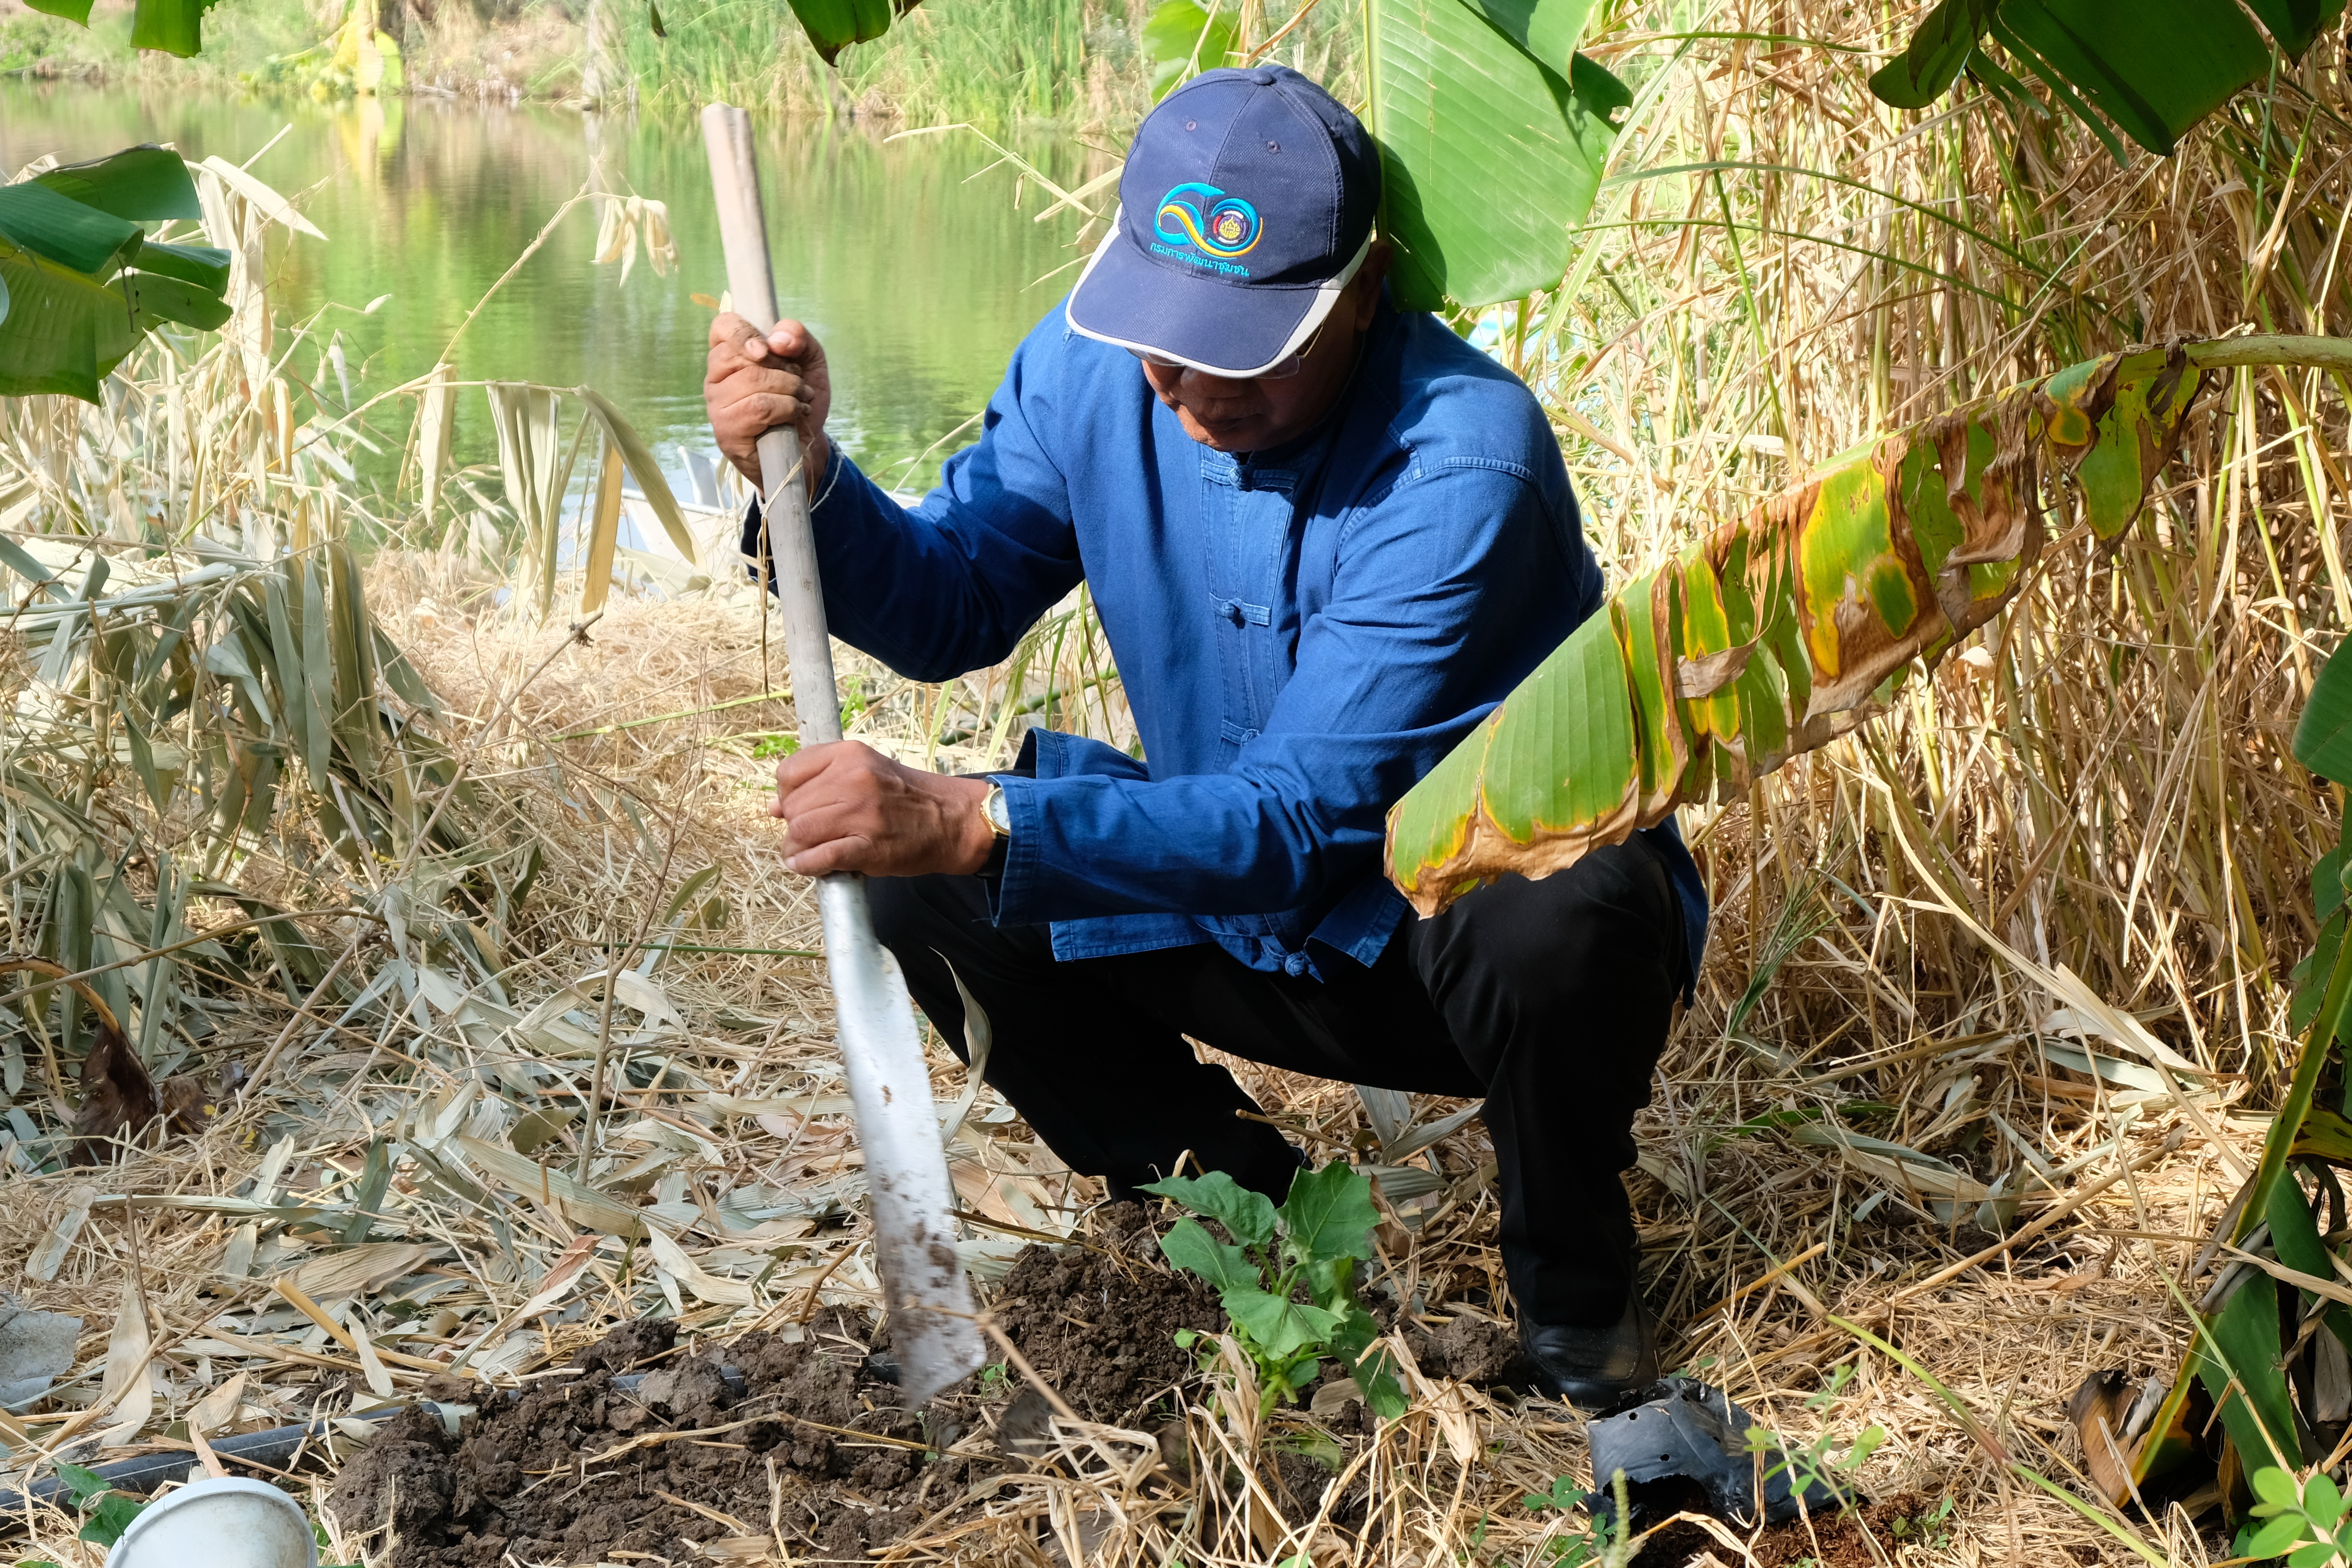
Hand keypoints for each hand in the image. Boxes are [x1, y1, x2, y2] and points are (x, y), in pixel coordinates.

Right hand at [705, 312, 832, 496]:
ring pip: (752, 381)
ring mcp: (717, 406)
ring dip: (789, 389)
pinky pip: (757, 408)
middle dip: (782, 368)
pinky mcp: (726, 432)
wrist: (807, 447)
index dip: (743, 332)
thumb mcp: (810, 361)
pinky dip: (786, 408)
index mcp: (729, 356)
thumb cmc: (799, 399)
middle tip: (798, 382)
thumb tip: (779, 339)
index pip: (723, 328)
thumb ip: (798, 337)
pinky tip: (795, 415)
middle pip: (741, 356)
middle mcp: (715, 379)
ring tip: (802, 400)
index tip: (767, 349)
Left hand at [770, 741, 994, 877]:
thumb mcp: (864, 770)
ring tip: (809, 852)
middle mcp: (853, 778)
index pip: (788, 774)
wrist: (950, 820)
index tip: (802, 808)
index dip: (787, 796)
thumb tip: (773, 808)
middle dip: (794, 826)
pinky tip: (810, 865)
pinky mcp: (868, 846)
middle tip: (812, 835)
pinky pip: (819, 857)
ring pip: (800, 831)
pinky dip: (807, 865)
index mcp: (849, 754)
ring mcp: (862, 812)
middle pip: (792, 807)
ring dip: (797, 848)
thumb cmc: (904, 797)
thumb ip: (820, 781)